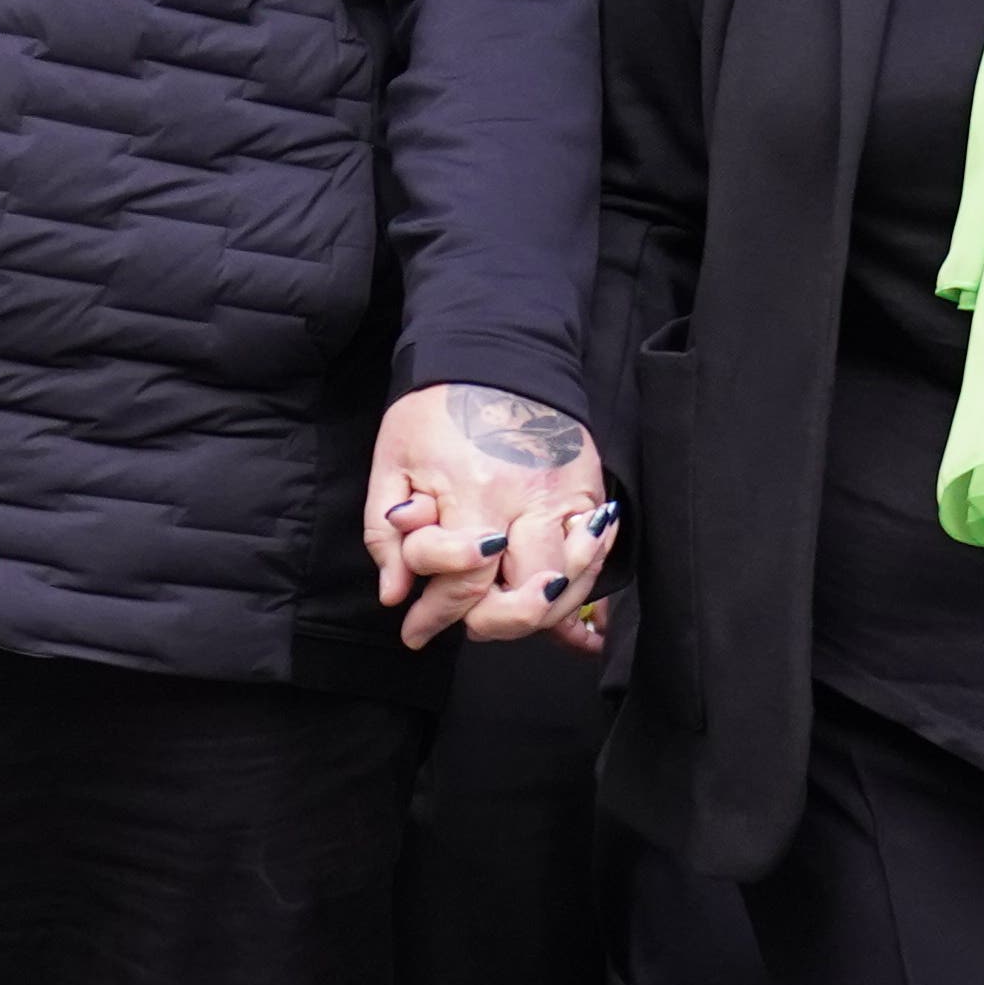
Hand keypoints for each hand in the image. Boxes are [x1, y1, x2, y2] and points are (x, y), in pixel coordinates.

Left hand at [369, 382, 618, 651]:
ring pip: (568, 585)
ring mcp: (568, 497)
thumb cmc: (438, 407)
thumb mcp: (392, 464)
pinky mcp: (592, 491)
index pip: (464, 584)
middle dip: (492, 624)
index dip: (436, 617)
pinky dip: (581, 584)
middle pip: (526, 597)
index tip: (415, 630)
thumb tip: (395, 594)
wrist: (497, 354)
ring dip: (538, 614)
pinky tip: (559, 600)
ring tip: (507, 615)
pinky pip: (597, 556)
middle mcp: (530, 500)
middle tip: (467, 624)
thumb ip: (386, 535)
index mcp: (475, 492)